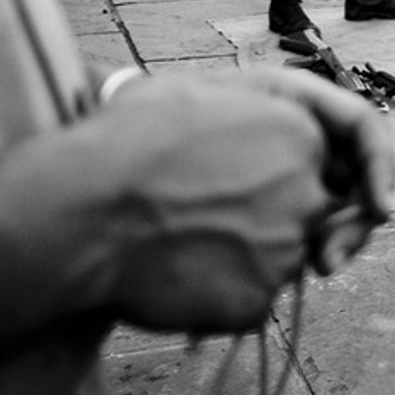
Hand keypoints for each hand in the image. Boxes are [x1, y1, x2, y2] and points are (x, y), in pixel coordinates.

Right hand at [93, 69, 389, 332]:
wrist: (81, 213)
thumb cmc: (126, 143)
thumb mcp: (198, 91)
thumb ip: (252, 105)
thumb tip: (259, 115)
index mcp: (301, 134)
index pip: (312, 163)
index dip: (276, 174)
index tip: (238, 184)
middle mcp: (307, 194)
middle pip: (303, 213)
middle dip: (264, 217)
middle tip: (203, 214)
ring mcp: (286, 252)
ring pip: (277, 260)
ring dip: (240, 255)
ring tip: (179, 240)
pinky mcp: (258, 302)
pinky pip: (249, 301)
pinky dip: (220, 294)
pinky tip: (176, 273)